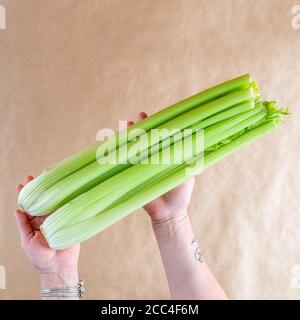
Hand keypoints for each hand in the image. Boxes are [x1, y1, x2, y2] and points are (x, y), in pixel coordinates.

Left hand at [16, 176, 79, 290]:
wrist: (59, 267)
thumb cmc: (41, 258)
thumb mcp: (27, 242)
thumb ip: (23, 226)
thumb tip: (16, 210)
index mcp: (34, 223)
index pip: (28, 206)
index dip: (24, 195)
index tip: (22, 184)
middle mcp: (45, 218)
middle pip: (41, 200)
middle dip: (37, 188)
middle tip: (32, 177)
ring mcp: (58, 218)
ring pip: (54, 202)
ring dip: (51, 190)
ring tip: (47, 178)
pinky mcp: (69, 220)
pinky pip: (67, 208)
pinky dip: (65, 198)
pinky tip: (64, 189)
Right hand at [128, 112, 194, 222]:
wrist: (168, 214)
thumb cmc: (180, 195)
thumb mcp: (187, 177)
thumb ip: (188, 164)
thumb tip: (193, 148)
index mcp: (166, 155)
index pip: (161, 136)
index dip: (160, 126)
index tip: (160, 116)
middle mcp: (152, 157)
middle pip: (146, 138)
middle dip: (143, 126)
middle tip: (141, 116)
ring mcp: (140, 164)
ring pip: (134, 146)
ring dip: (130, 134)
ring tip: (127, 123)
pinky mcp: (131, 174)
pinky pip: (123, 160)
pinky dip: (119, 150)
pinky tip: (116, 141)